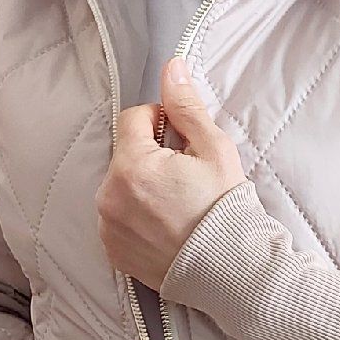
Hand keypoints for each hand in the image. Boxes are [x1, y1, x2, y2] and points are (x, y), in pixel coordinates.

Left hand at [95, 55, 245, 290]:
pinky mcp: (113, 251)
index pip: (132, 118)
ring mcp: (108, 227)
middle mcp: (110, 195)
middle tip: (185, 177)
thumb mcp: (214, 150)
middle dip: (151, 156)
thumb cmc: (226, 210)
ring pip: (120, 186)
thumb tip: (172, 67)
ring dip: (141, 186)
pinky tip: (166, 226)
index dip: (160, 121)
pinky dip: (136, 217)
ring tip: (177, 205)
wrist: (231, 272)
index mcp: (132, 165)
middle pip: (125, 154)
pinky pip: (118, 219)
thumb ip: (186, 107)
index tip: (182, 141)